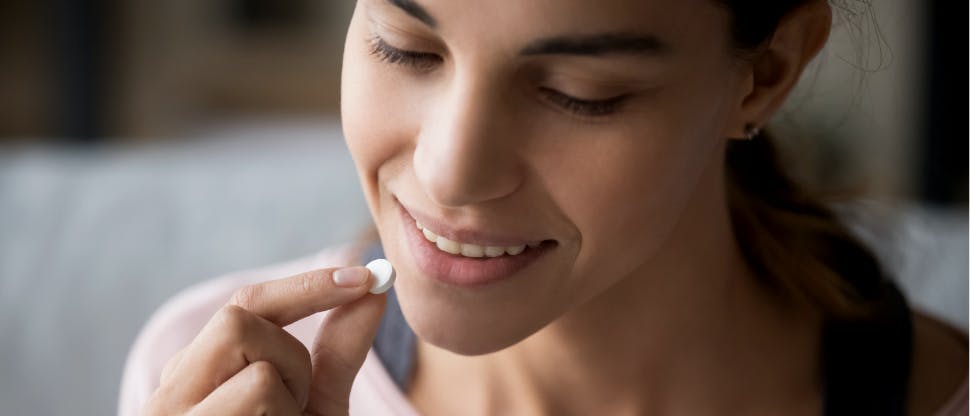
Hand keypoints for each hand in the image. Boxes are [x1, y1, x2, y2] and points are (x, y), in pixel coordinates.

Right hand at [142, 266, 386, 415]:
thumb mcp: (312, 408)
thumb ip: (335, 352)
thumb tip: (372, 291)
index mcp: (195, 376)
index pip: (244, 306)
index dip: (308, 285)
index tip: (366, 277)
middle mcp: (170, 394)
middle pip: (240, 320)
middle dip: (291, 355)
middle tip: (294, 405)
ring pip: (259, 369)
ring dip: (291, 401)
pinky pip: (260, 397)